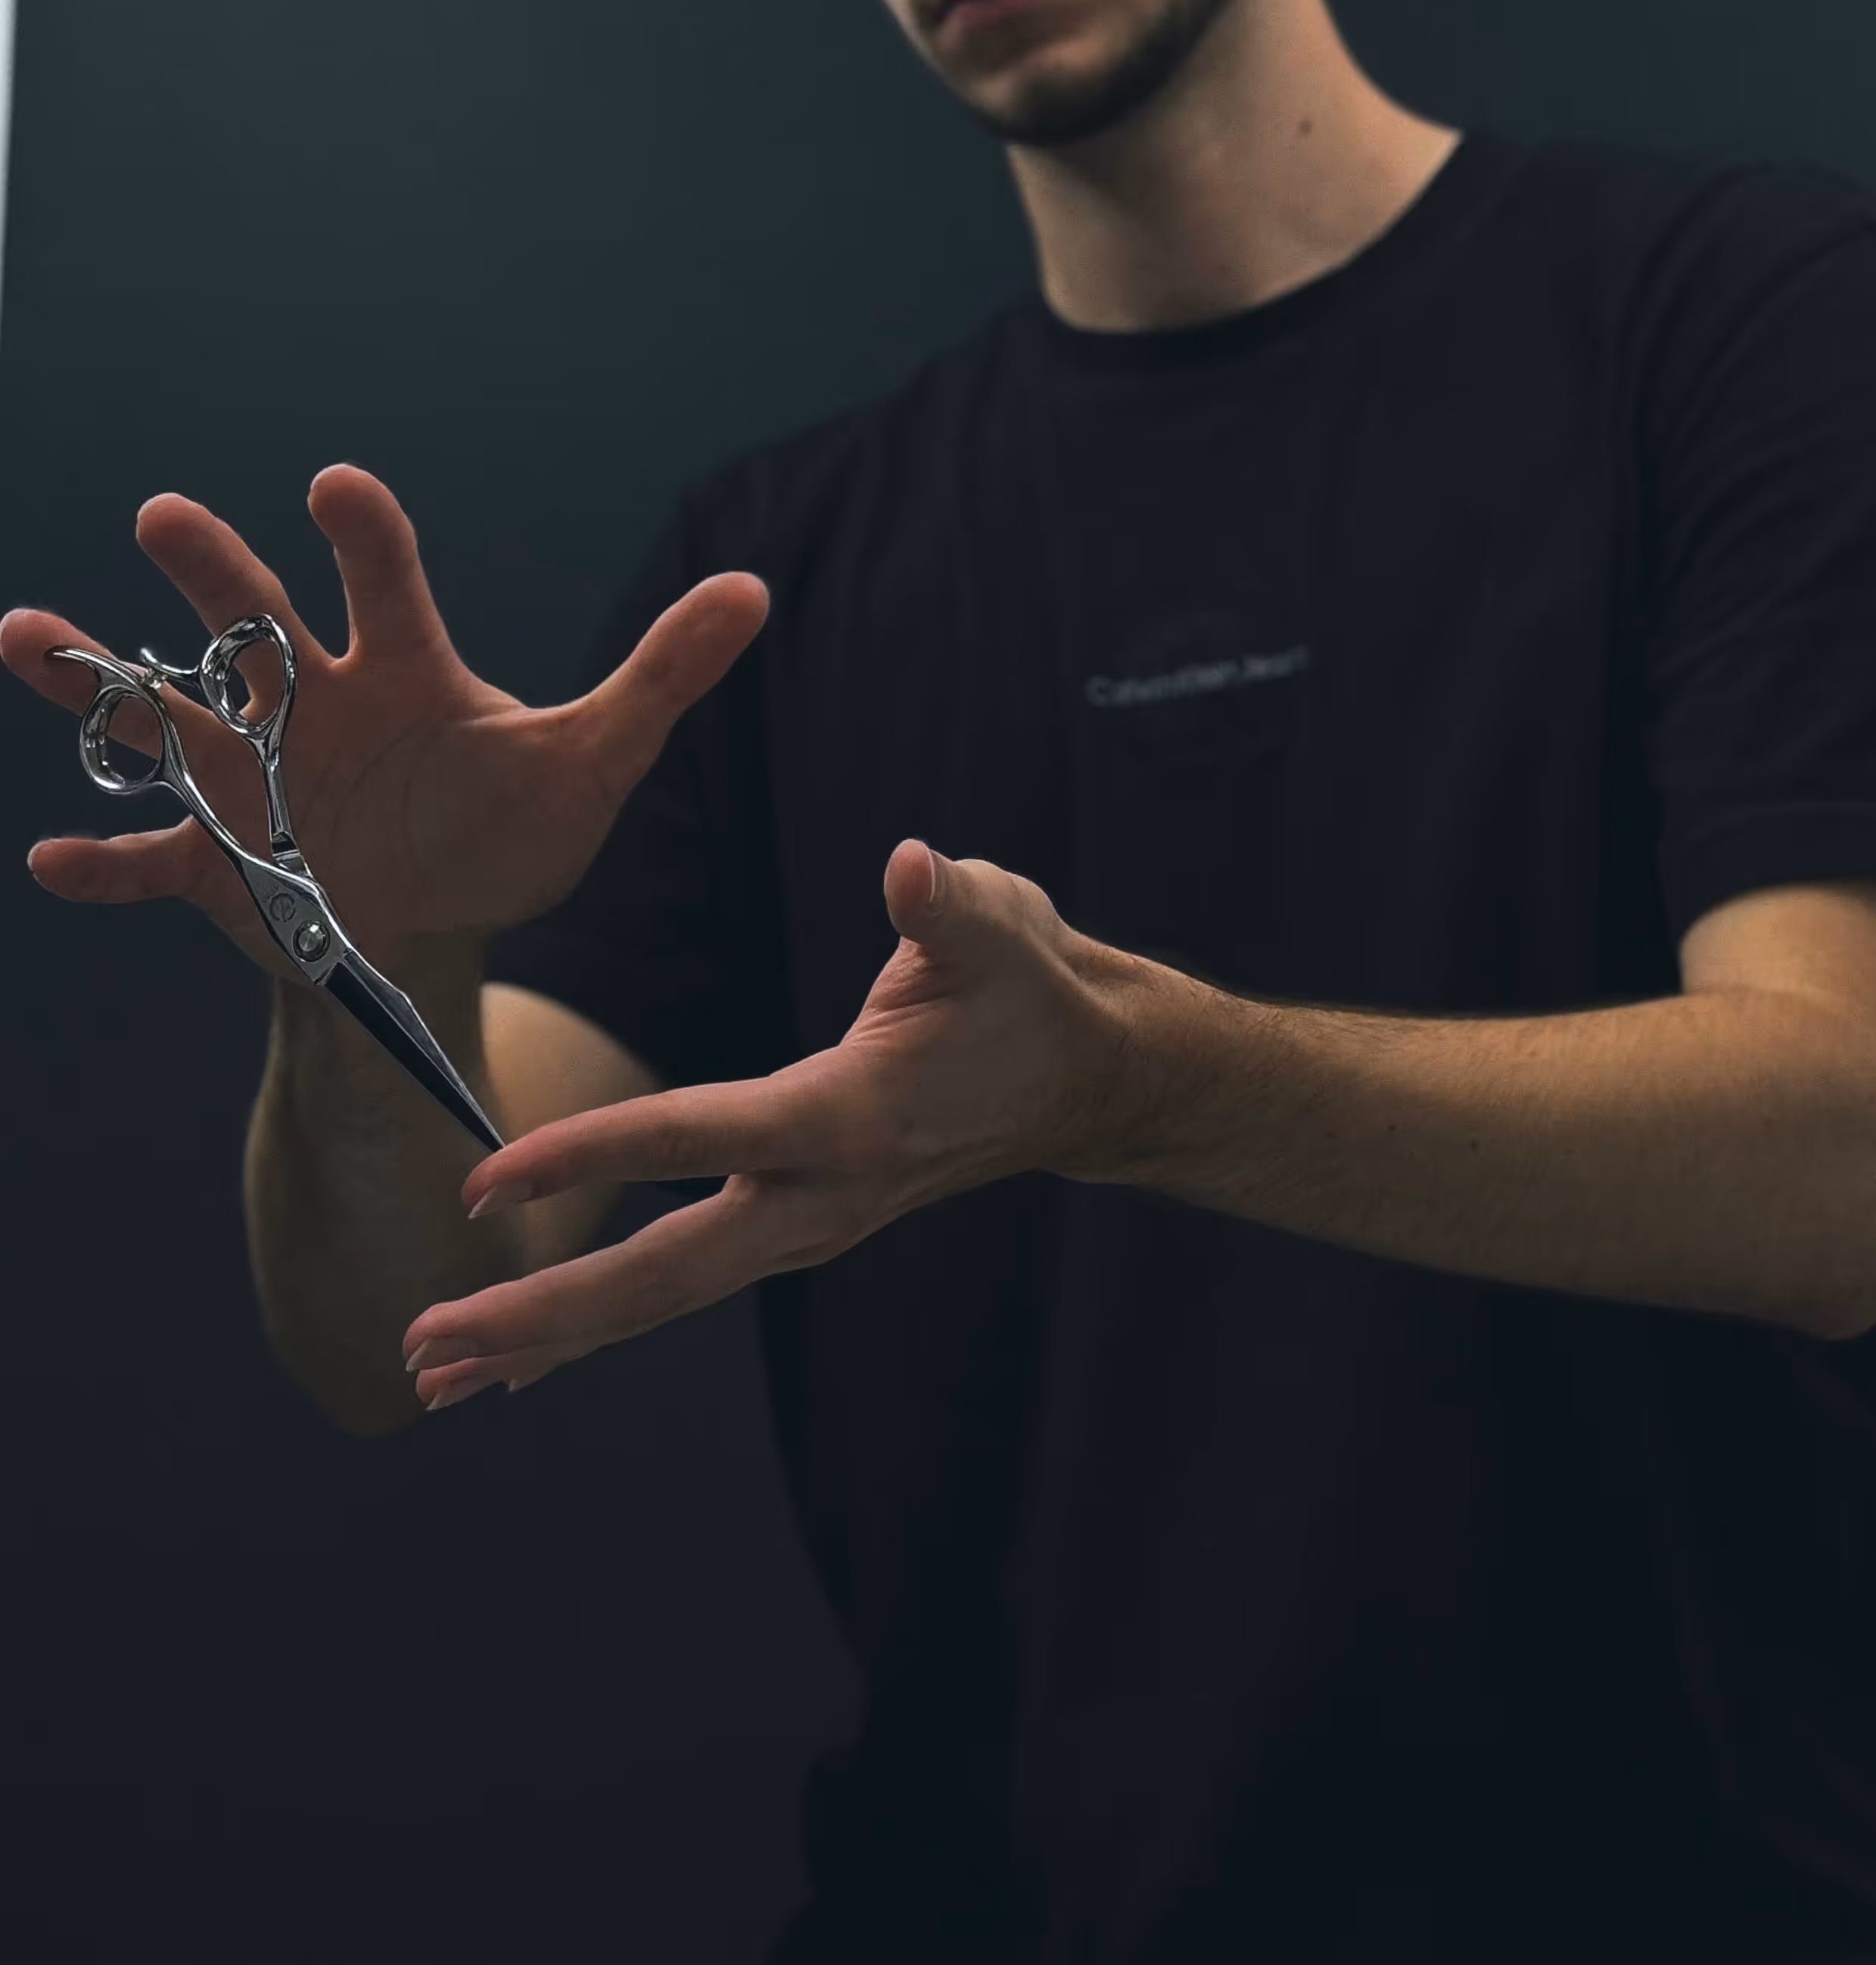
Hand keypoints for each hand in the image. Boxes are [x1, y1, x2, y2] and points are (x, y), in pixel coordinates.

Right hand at [2, 466, 767, 977]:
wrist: (438, 926)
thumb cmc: (509, 827)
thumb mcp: (593, 761)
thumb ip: (663, 678)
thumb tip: (756, 588)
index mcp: (402, 670)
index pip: (382, 583)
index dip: (362, 535)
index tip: (338, 491)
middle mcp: (312, 705)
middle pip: (253, 623)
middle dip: (213, 571)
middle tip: (168, 515)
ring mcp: (257, 784)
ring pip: (163, 719)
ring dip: (94, 682)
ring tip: (21, 629)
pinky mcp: (220, 870)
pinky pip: (150, 861)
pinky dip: (107, 861)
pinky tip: (56, 861)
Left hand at [398, 841, 1151, 1408]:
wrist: (1085, 1080)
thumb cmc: (1031, 988)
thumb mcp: (1002, 929)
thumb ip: (951, 904)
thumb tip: (909, 866)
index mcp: (850, 1117)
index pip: (700, 1138)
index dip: (591, 1154)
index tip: (486, 1181)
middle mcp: (820, 1196)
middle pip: (664, 1275)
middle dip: (542, 1313)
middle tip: (426, 1348)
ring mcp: (808, 1226)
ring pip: (665, 1299)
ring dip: (549, 1337)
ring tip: (435, 1373)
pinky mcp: (796, 1229)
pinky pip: (683, 1287)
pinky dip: (597, 1324)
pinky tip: (521, 1361)